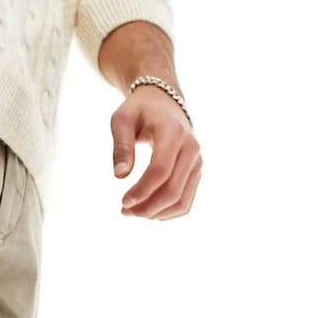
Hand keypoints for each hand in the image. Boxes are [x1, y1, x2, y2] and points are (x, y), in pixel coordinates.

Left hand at [111, 87, 201, 219]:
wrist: (164, 103)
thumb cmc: (139, 111)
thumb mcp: (122, 119)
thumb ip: (121, 146)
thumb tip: (120, 175)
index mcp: (173, 132)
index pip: (160, 171)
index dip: (142, 191)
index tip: (123, 202)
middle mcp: (191, 148)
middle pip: (173, 190)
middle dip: (147, 207)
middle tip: (124, 211)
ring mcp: (197, 162)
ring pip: (182, 201)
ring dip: (157, 213)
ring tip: (134, 213)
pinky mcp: (196, 172)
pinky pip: (186, 202)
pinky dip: (168, 213)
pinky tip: (148, 211)